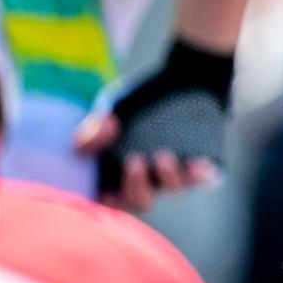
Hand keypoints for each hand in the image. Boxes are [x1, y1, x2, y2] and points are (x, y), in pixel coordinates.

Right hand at [75, 113, 219, 212]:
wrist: (181, 79)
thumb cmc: (140, 100)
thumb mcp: (113, 109)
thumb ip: (95, 127)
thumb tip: (81, 145)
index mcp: (120, 171)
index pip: (111, 199)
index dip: (107, 203)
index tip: (106, 192)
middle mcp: (147, 177)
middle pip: (141, 202)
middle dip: (136, 188)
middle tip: (134, 162)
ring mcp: (174, 172)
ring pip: (172, 189)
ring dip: (167, 178)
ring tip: (164, 156)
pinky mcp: (199, 163)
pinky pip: (202, 178)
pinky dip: (199, 174)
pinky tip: (197, 164)